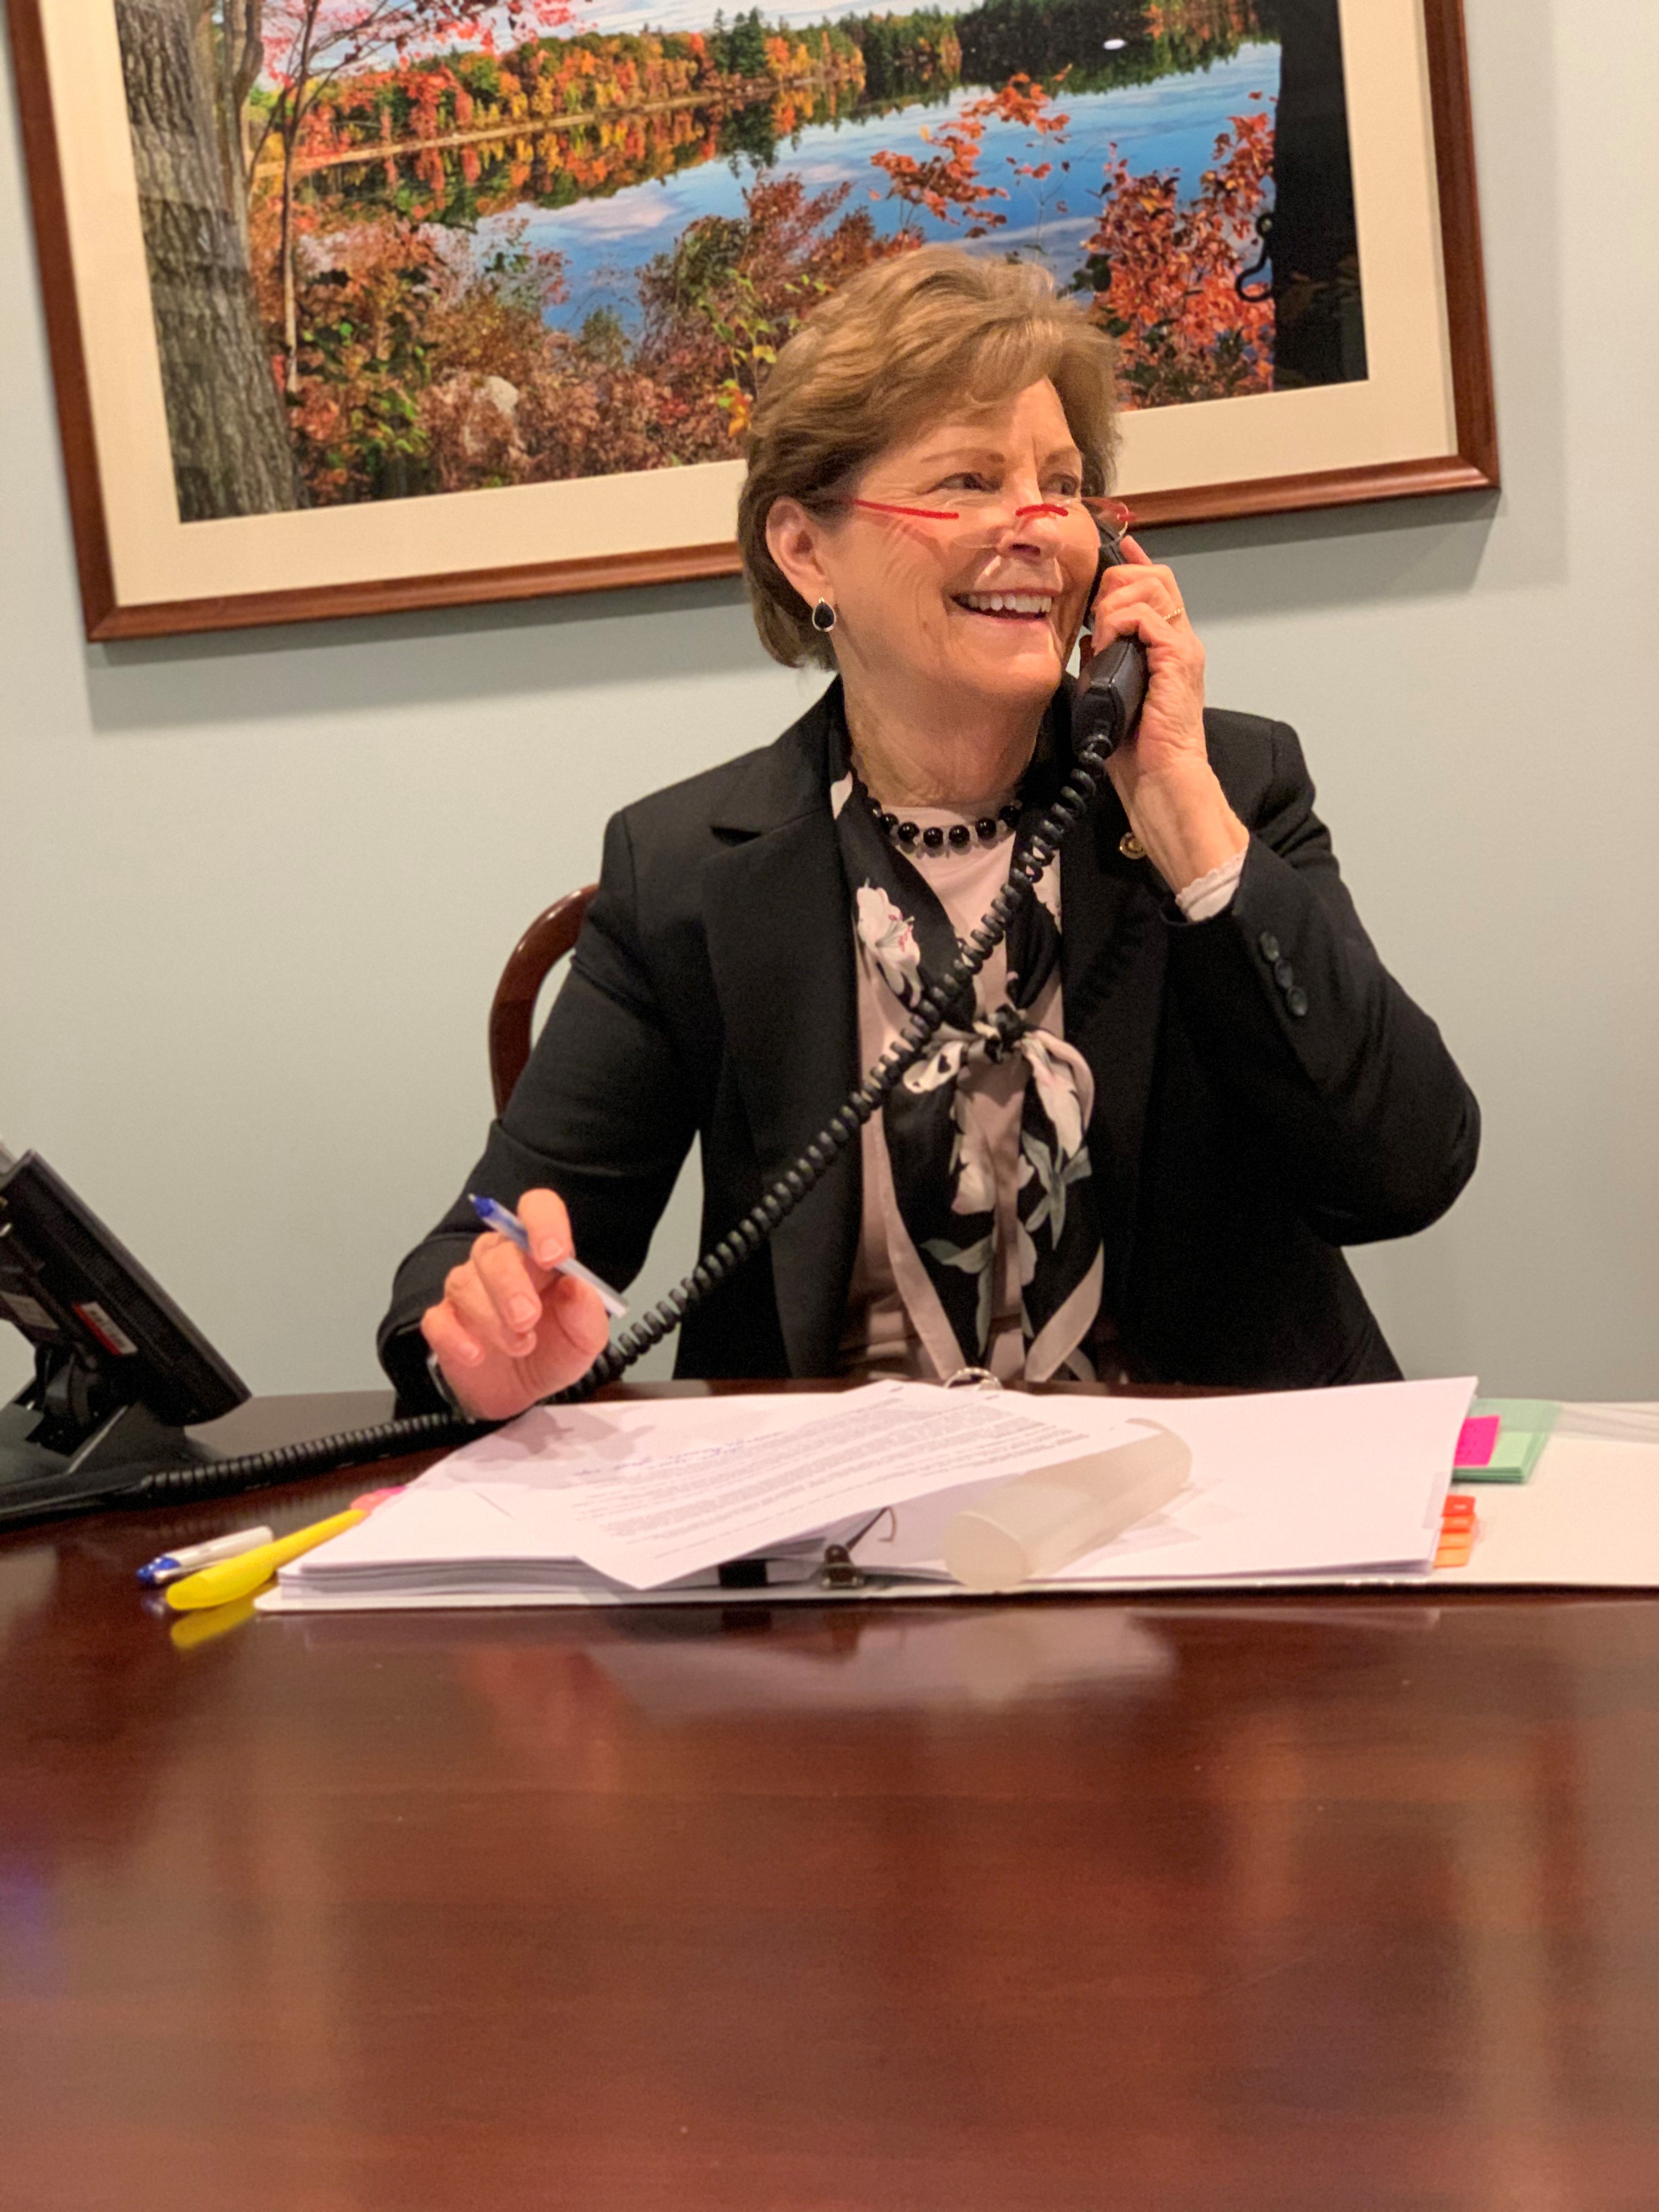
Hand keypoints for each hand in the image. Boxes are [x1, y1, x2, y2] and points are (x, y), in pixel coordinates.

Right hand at [420, 1188, 610, 1419]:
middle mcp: (500, 1262)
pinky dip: (455, 1338)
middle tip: (528, 1319)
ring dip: (492, 1318)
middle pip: (493, 1250)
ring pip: (464, 1283)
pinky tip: (476, 1354)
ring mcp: (468, 1290)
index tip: (554, 1256)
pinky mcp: (444, 1322)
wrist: (523, 1391)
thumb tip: (577, 1287)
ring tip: (521, 1346)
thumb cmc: (554, 1349)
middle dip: (510, 1285)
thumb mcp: (585, 1337)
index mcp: (539, 1253)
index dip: (543, 1223)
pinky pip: (437, 1319)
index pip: (536, 1209)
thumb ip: (587, 1313)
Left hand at [1085, 535, 1245, 890]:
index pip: (1157, 585)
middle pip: (1155, 575)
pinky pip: (1146, 616)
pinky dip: (1119, 620)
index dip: (1132, 563)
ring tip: (1100, 631)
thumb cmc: (1134, 748)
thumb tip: (1087, 637)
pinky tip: (1106, 642)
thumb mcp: (1108, 691)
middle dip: (1117, 579)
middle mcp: (1179, 639)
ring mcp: (1181, 647)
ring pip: (1151, 586)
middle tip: (1094, 611)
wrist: (1159, 779)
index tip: (1111, 552)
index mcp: (1166, 645)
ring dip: (1115, 599)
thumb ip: (1103, 659)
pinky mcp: (1177, 659)